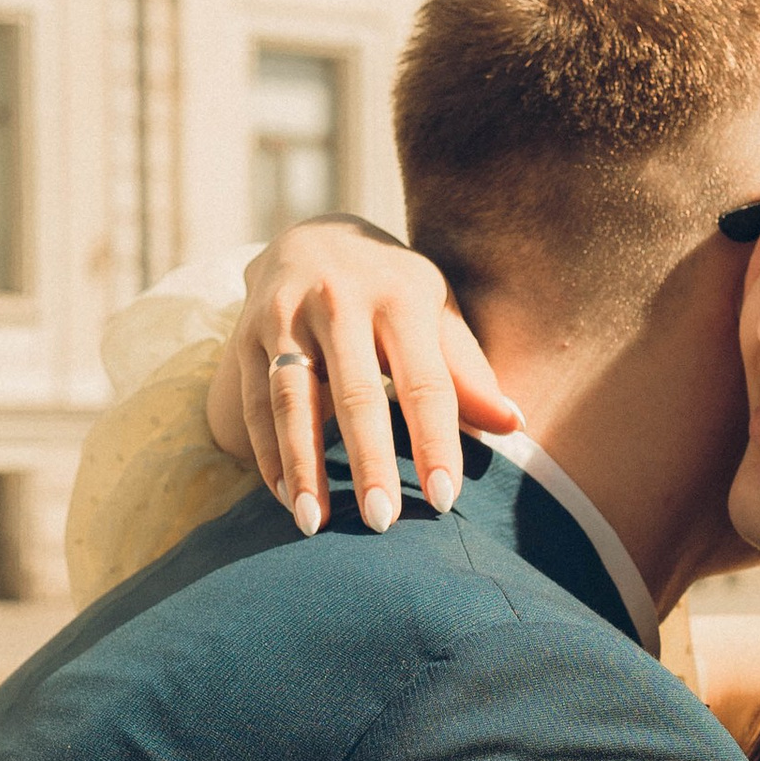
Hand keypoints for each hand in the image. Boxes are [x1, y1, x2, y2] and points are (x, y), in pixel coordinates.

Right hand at [206, 218, 522, 536]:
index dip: (435, 442)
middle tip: (381, 522)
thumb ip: (467, 370)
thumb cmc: (392, 291)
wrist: (313, 237)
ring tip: (313, 523)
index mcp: (401, 296)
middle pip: (356, 393)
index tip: (444, 500)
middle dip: (368, 461)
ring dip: (302, 466)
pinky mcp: (246, 333)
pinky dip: (267, 453)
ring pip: (292, 400)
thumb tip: (513, 424)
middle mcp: (340, 300)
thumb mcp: (436, 313)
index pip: (424, 382)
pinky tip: (284, 496)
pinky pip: (254, 402)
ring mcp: (286, 315)